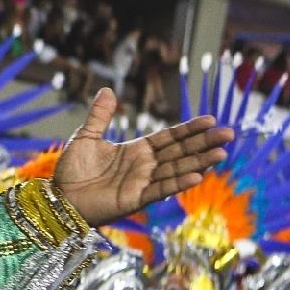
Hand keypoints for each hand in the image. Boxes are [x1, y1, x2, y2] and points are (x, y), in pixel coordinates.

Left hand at [52, 89, 232, 227]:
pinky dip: (179, 183)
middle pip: (180, 152)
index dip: (189, 129)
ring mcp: (142, 183)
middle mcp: (145, 166)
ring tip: (221, 153)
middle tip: (230, 134)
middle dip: (204, 143)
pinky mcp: (135, 199)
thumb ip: (99, 116)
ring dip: (199, 162)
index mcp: (136, 151)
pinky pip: (161, 189)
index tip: (211, 120)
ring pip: (176, 170)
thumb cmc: (72, 171)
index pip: (169, 138)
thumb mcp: (86, 137)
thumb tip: (107, 90)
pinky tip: (197, 176)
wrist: (59, 197)